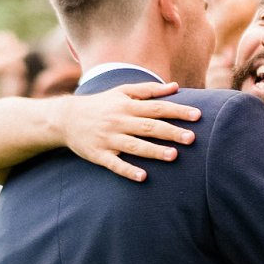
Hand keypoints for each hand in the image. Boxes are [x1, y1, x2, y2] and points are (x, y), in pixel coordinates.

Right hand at [61, 83, 200, 182]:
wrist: (65, 118)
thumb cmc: (101, 104)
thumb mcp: (122, 92)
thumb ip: (149, 90)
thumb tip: (176, 87)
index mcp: (127, 106)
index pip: (157, 107)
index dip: (177, 111)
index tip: (198, 115)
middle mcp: (119, 121)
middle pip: (148, 127)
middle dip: (170, 132)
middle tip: (191, 138)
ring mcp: (109, 139)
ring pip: (134, 146)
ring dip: (154, 151)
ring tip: (174, 156)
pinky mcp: (99, 154)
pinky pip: (114, 164)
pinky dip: (128, 170)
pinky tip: (142, 177)